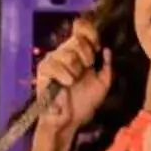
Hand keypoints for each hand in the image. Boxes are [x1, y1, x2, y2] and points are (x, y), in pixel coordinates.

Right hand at [33, 20, 111, 137]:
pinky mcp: (43, 69)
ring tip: (73, 82)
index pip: (82, 29)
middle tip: (86, 69)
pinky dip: (64, 76)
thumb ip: (107, 66)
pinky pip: (55, 65)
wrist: (70, 121)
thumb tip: (107, 49)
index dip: (89, 32)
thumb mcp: (103, 84)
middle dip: (86, 56)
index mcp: (80, 53)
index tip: (96, 45)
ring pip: (68, 54)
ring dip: (76, 71)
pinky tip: (65, 85)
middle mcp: (66, 52)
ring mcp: (53, 60)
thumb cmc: (84, 103)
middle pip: (77, 40)